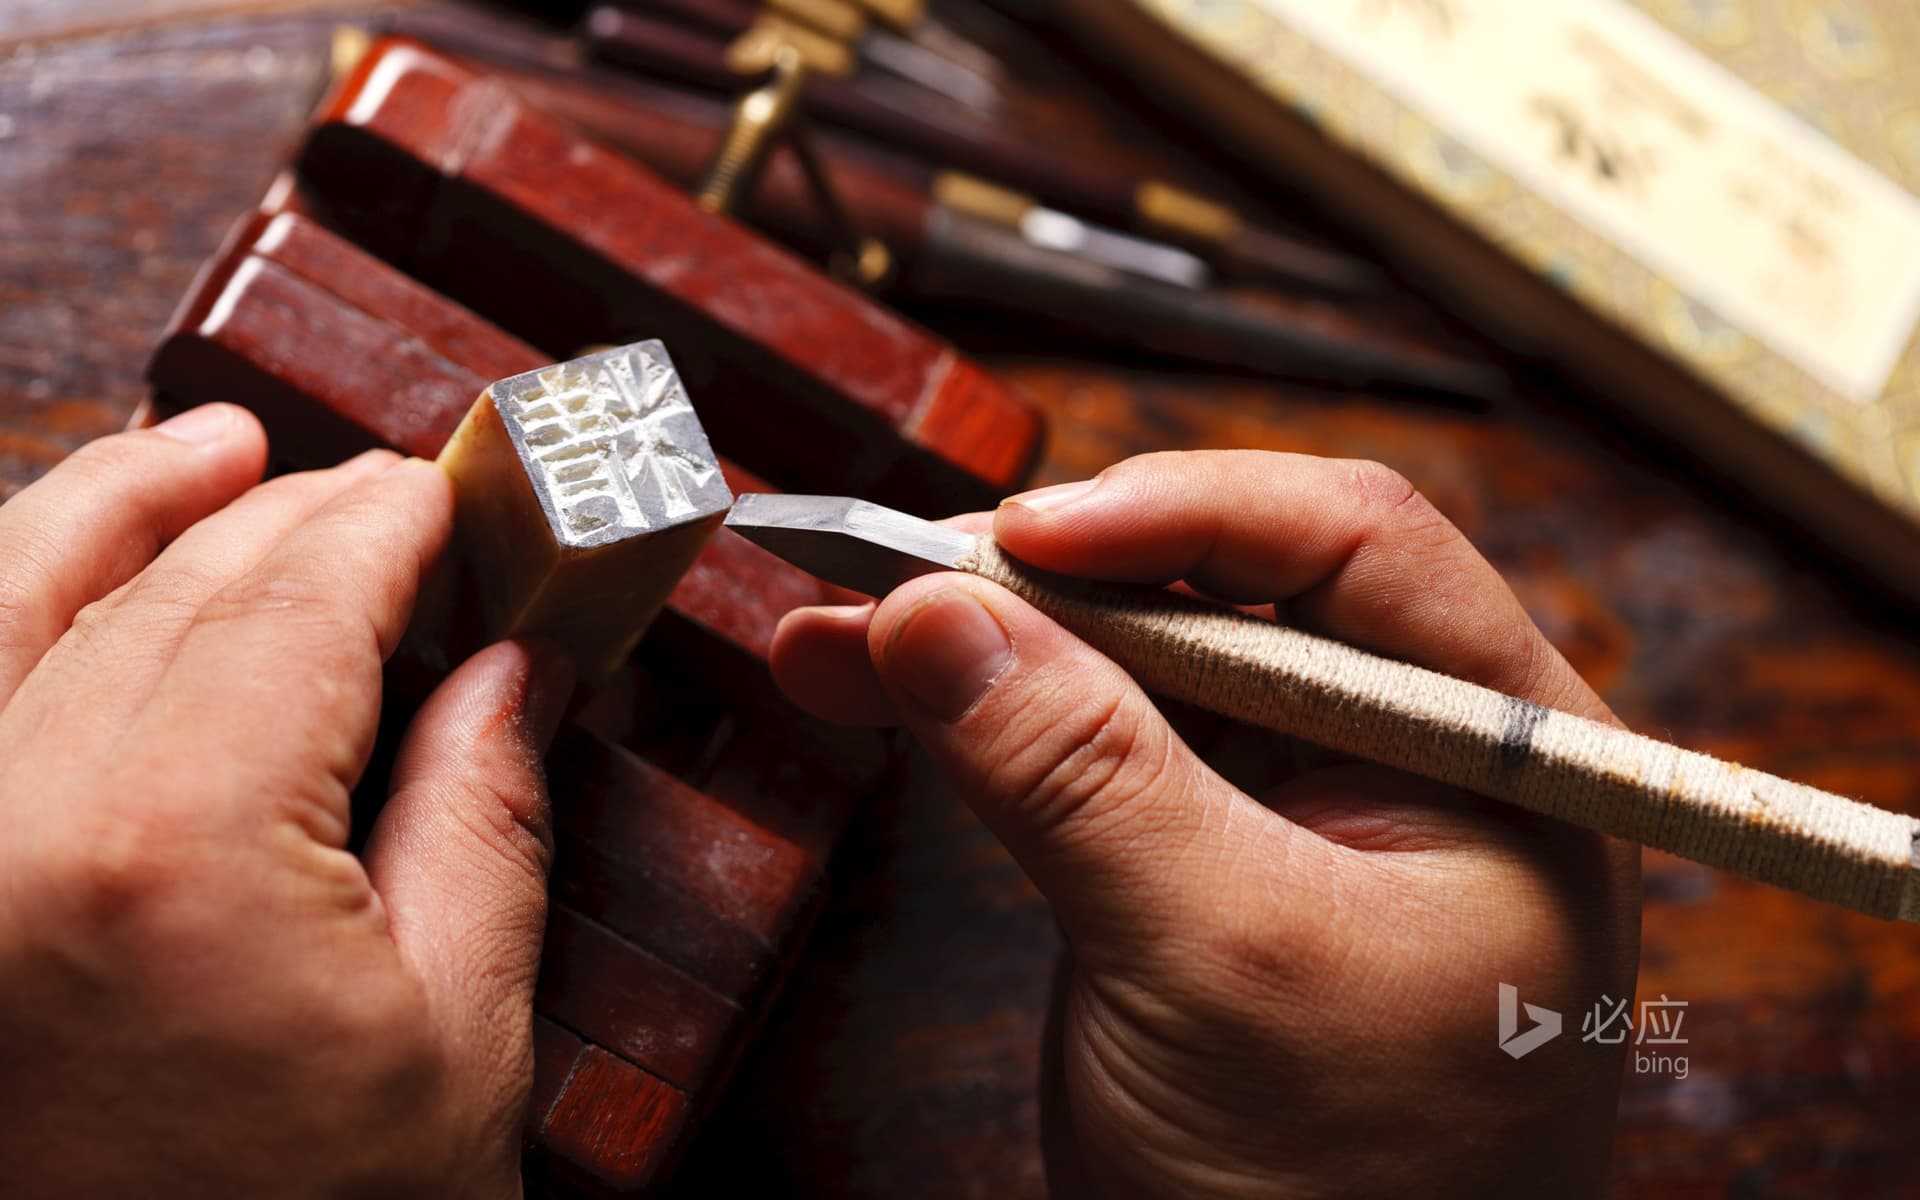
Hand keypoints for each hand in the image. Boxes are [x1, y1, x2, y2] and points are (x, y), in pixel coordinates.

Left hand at [0, 406, 570, 1195]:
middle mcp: (8, 820)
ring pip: (27, 599)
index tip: (460, 494)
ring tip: (224, 453)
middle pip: (182, 583)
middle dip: (305, 518)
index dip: (399, 524)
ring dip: (135, 507)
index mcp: (175, 843)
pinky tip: (76, 555)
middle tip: (400, 498)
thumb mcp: (455, 1036)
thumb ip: (479, 811)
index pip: (304, 598)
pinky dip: (13, 593)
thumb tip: (518, 664)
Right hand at [773, 451, 1640, 1197]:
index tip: (1021, 537)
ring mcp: (1286, 803)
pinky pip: (1070, 748)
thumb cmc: (1350, 1191)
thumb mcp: (1222, 960)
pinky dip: (967, 717)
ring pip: (1124, 661)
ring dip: (978, 637)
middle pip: (1218, 588)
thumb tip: (933, 610)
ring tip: (834, 619)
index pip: (1352, 545)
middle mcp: (1395, 749)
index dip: (1181, 511)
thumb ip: (1079, 774)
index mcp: (1490, 745)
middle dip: (1049, 578)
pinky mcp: (1186, 857)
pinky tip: (859, 685)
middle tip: (895, 571)